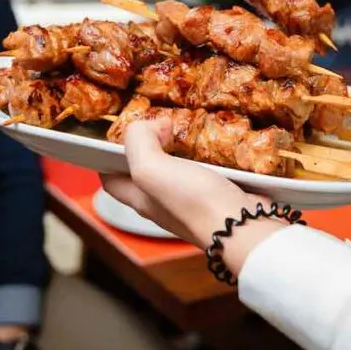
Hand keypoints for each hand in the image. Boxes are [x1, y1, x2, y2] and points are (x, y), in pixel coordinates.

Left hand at [100, 120, 287, 275]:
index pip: (111, 181)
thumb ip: (139, 141)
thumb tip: (153, 126)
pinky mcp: (218, 197)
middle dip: (148, 147)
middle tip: (157, 124)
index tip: (118, 136)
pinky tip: (212, 144)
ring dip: (180, 149)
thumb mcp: (150, 169)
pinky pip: (207, 173)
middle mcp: (163, 204)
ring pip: (177, 171)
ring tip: (184, 128)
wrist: (242, 225)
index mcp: (141, 200)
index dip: (108, 159)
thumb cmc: (192, 202)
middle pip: (146, 173)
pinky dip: (207, 156)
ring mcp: (192, 202)